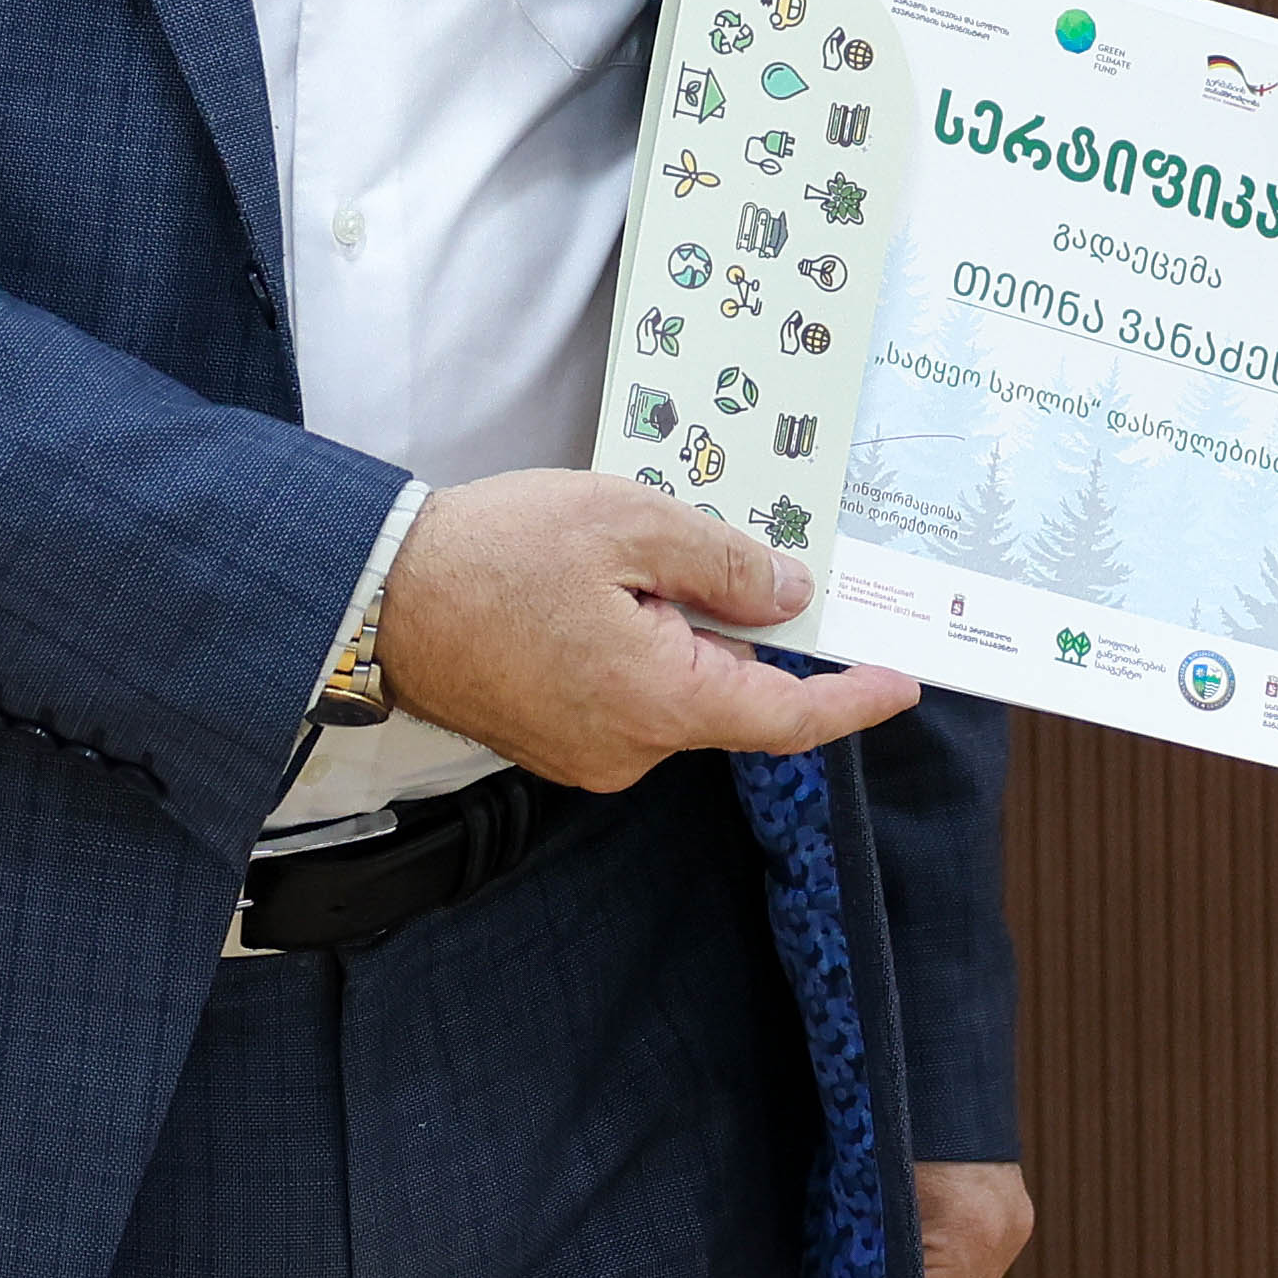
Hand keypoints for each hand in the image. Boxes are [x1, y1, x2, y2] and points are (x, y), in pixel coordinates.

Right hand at [370, 471, 913, 790]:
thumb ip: (724, 562)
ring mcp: (589, 755)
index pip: (788, 719)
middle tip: (709, 545)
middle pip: (730, 691)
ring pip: (677, 687)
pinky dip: (638, 645)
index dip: (854, 702)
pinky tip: (596, 591)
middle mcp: (631, 750)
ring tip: (621, 558)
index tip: (903, 681)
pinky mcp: (558, 742)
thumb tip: (788, 594)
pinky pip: (630, 694)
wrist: (375, 599)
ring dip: (676, 628)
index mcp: (661, 702)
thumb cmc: (492, 554)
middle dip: (733, 622)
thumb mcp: (628, 522)